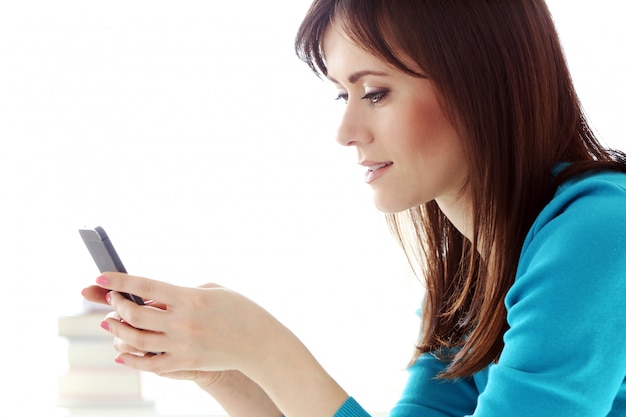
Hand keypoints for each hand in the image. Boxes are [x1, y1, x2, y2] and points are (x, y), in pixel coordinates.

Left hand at [90, 273, 285, 374]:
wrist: (260, 343)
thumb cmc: (240, 310)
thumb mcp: (213, 290)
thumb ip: (180, 292)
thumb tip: (151, 298)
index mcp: (190, 297)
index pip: (146, 285)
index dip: (119, 281)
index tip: (100, 277)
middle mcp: (183, 321)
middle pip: (136, 313)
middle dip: (117, 304)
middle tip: (112, 299)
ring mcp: (183, 344)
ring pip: (137, 339)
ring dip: (118, 329)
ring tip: (110, 322)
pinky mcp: (185, 363)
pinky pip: (149, 364)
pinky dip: (131, 358)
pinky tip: (121, 351)